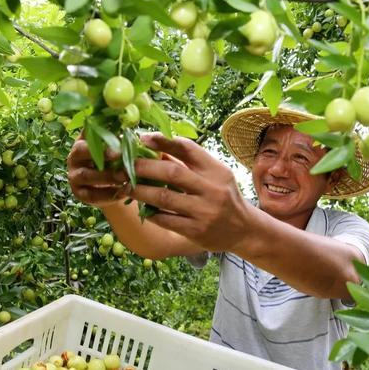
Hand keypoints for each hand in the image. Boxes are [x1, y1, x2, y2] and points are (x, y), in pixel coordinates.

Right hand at [67, 136, 127, 207]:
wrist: (111, 187)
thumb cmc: (115, 162)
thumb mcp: (116, 149)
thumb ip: (119, 140)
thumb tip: (131, 133)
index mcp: (82, 141)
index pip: (85, 132)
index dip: (98, 131)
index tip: (115, 132)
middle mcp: (74, 157)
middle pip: (81, 151)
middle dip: (101, 152)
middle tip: (119, 154)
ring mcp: (74, 176)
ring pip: (86, 175)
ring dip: (106, 176)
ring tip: (125, 176)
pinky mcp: (79, 193)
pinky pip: (92, 194)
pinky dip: (109, 194)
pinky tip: (125, 191)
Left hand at [126, 133, 254, 251]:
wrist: (245, 229)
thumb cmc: (223, 196)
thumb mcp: (215, 175)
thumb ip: (190, 163)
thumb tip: (155, 148)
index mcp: (216, 170)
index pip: (188, 149)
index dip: (164, 141)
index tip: (143, 138)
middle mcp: (212, 189)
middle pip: (172, 172)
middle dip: (144, 167)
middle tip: (123, 166)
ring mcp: (204, 212)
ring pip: (164, 197)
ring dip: (140, 191)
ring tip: (125, 186)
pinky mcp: (197, 231)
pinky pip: (166, 220)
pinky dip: (150, 212)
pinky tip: (141, 208)